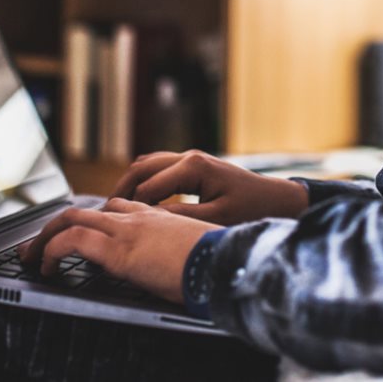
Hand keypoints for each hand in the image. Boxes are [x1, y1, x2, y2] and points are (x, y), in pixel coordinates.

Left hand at [18, 198, 214, 303]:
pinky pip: (74, 241)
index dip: (92, 220)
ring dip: (45, 238)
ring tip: (32, 258)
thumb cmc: (219, 261)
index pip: (116, 207)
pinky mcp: (120, 250)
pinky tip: (47, 268)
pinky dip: (52, 252)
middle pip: (86, 209)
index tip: (77, 234)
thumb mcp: (194, 251)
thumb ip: (176, 250)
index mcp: (158, 218)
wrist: (227, 262)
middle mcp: (139, 217)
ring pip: (71, 219)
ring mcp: (127, 230)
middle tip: (37, 245)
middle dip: (56, 226)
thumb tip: (174, 266)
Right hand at [112, 150, 308, 224]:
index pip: (149, 186)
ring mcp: (191, 159)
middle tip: (105, 214)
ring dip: (131, 183)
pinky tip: (139, 201)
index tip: (114, 225)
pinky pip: (160, 168)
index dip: (130, 206)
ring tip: (116, 208)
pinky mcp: (194, 166)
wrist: (277, 199)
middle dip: (122, 190)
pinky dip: (145, 181)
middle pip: (142, 168)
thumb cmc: (252, 209)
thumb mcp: (216, 219)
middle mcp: (189, 157)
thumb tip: (150, 221)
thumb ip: (182, 218)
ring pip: (148, 164)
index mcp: (193, 167)